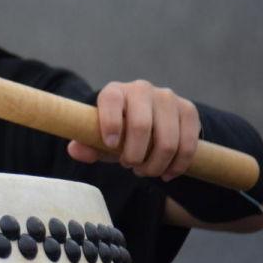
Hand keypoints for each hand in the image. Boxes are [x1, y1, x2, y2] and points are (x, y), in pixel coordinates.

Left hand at [67, 80, 200, 180]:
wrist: (151, 119)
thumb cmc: (119, 130)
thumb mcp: (101, 137)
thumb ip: (87, 143)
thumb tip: (75, 151)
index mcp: (115, 92)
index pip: (111, 101)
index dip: (110, 124)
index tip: (112, 145)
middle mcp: (141, 89)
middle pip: (141, 125)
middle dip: (135, 154)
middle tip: (129, 166)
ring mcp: (168, 98)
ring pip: (167, 140)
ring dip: (156, 164)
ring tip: (145, 171)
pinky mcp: (188, 110)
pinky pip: (188, 145)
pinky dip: (177, 165)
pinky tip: (166, 173)